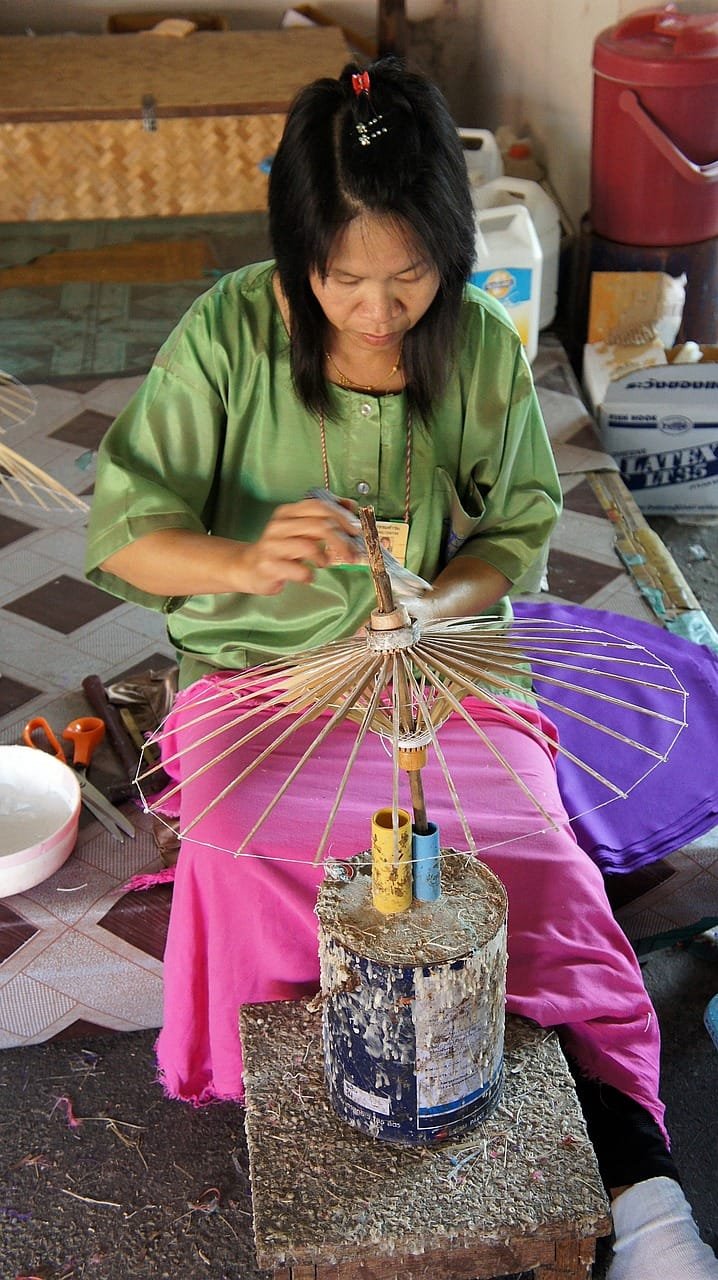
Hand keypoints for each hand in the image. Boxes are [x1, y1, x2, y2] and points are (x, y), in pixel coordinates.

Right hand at [237, 497, 362, 595]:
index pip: (319, 506)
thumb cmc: (280, 549)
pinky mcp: (268, 565)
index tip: (356, 531)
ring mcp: (272, 545)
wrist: (248, 566)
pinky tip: (309, 576)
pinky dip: (309, 574)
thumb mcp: (301, 528)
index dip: (342, 517)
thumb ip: (324, 517)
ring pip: (308, 546)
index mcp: (288, 512)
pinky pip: (297, 570)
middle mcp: (279, 525)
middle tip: (352, 554)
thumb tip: (351, 506)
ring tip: (324, 563)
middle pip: (318, 525)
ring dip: (324, 557)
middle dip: (342, 541)